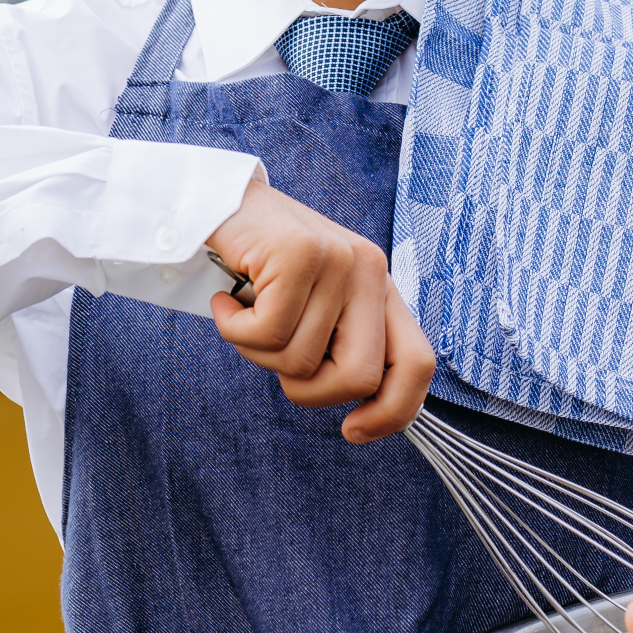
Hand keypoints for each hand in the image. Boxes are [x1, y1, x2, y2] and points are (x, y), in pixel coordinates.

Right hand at [206, 180, 434, 441]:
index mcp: (381, 289)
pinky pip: (266, 332)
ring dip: (257, 351)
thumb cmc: (261, 269)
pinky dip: (234, 329)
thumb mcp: (314, 309)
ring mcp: (338, 259)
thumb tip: (364, 414)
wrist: (215, 202)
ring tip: (244, 312)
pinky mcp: (300, 252)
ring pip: (300, 360)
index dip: (393, 412)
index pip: (417, 363)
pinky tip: (226, 301)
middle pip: (359, 377)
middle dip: (308, 391)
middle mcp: (370, 270)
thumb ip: (341, 346)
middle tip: (274, 358)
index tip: (352, 431)